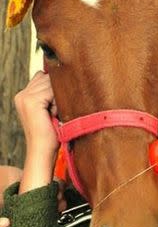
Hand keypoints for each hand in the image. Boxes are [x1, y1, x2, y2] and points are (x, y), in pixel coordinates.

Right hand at [15, 72, 59, 192]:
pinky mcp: (31, 102)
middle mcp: (21, 95)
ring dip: (58, 97)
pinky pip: (52, 91)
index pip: (43, 76)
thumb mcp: (51, 109)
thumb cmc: (51, 132)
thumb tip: (66, 77)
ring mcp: (25, 97)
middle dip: (57, 91)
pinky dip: (58, 102)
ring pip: (51, 83)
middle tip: (55, 111)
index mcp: (24, 95)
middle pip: (47, 77)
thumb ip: (51, 94)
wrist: (43, 150)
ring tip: (54, 113)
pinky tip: (54, 114)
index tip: (57, 104)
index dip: (55, 87)